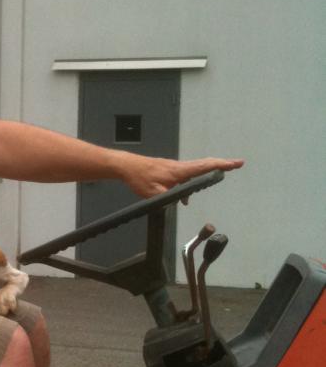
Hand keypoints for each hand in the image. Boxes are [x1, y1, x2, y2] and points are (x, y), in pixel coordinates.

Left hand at [117, 154, 243, 198]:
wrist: (127, 166)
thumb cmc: (139, 177)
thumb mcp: (154, 194)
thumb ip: (169, 199)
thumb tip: (181, 202)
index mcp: (179, 171)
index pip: (204, 167)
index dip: (221, 165)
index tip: (235, 164)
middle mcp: (179, 167)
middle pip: (205, 164)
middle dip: (222, 164)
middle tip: (237, 164)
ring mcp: (175, 168)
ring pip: (196, 170)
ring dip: (208, 172)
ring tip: (221, 173)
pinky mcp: (170, 171)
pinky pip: (186, 175)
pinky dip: (192, 182)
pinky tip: (185, 197)